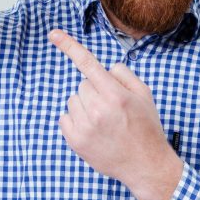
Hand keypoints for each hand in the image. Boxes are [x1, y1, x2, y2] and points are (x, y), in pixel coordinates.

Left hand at [48, 29, 182, 199]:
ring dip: (85, 105)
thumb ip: (124, 75)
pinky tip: (93, 130)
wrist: (145, 165)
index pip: (88, 64)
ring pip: (73, 100)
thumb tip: (105, 67)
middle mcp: (97, 110)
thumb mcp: (144, 96)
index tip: (53, 34)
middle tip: (111, 108)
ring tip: (103, 121)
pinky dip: (76, 120)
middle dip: (95, 90)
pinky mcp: (75, 141)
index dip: (69, 46)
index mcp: (115, 95)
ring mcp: (84, 127)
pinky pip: (65, 118)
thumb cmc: (146, 128)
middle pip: (83, 84)